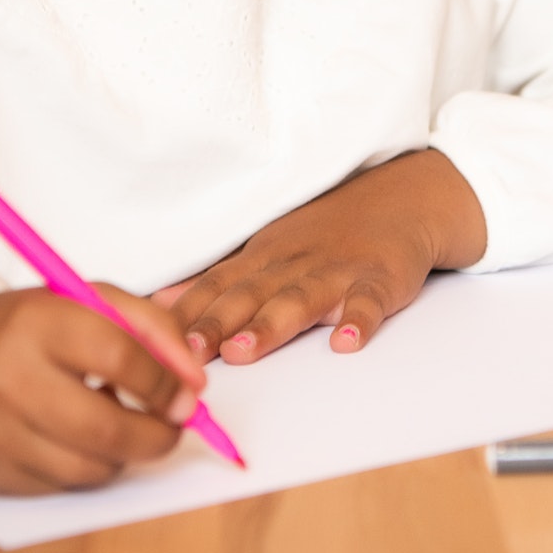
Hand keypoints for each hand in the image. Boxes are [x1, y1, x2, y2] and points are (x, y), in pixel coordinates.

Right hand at [0, 285, 204, 494]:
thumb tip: (192, 379)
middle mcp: (6, 376)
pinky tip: (76, 438)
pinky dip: (86, 468)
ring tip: (117, 424)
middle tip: (172, 426)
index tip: (189, 394)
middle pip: (106, 428)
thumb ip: (149, 326)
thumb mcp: (85, 300)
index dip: (165, 382)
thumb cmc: (26, 329)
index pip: (119, 357)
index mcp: (36, 322)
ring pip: (90, 468)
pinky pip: (62, 486)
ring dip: (123, 454)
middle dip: (158, 435)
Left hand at [164, 149, 485, 364]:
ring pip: (300, 299)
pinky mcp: (380, 280)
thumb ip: (217, 281)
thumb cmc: (324, 235)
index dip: (185, 312)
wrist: (400, 200)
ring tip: (246, 349)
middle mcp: (293, 263)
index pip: (216, 286)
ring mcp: (337, 271)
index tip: (151, 339)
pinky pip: (370, 301)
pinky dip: (360, 319)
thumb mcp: (265, 251)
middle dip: (216, 323)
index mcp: (262, 259)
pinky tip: (348, 341)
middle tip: (186, 352)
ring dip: (272, 324)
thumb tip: (159, 303)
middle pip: (249, 295)